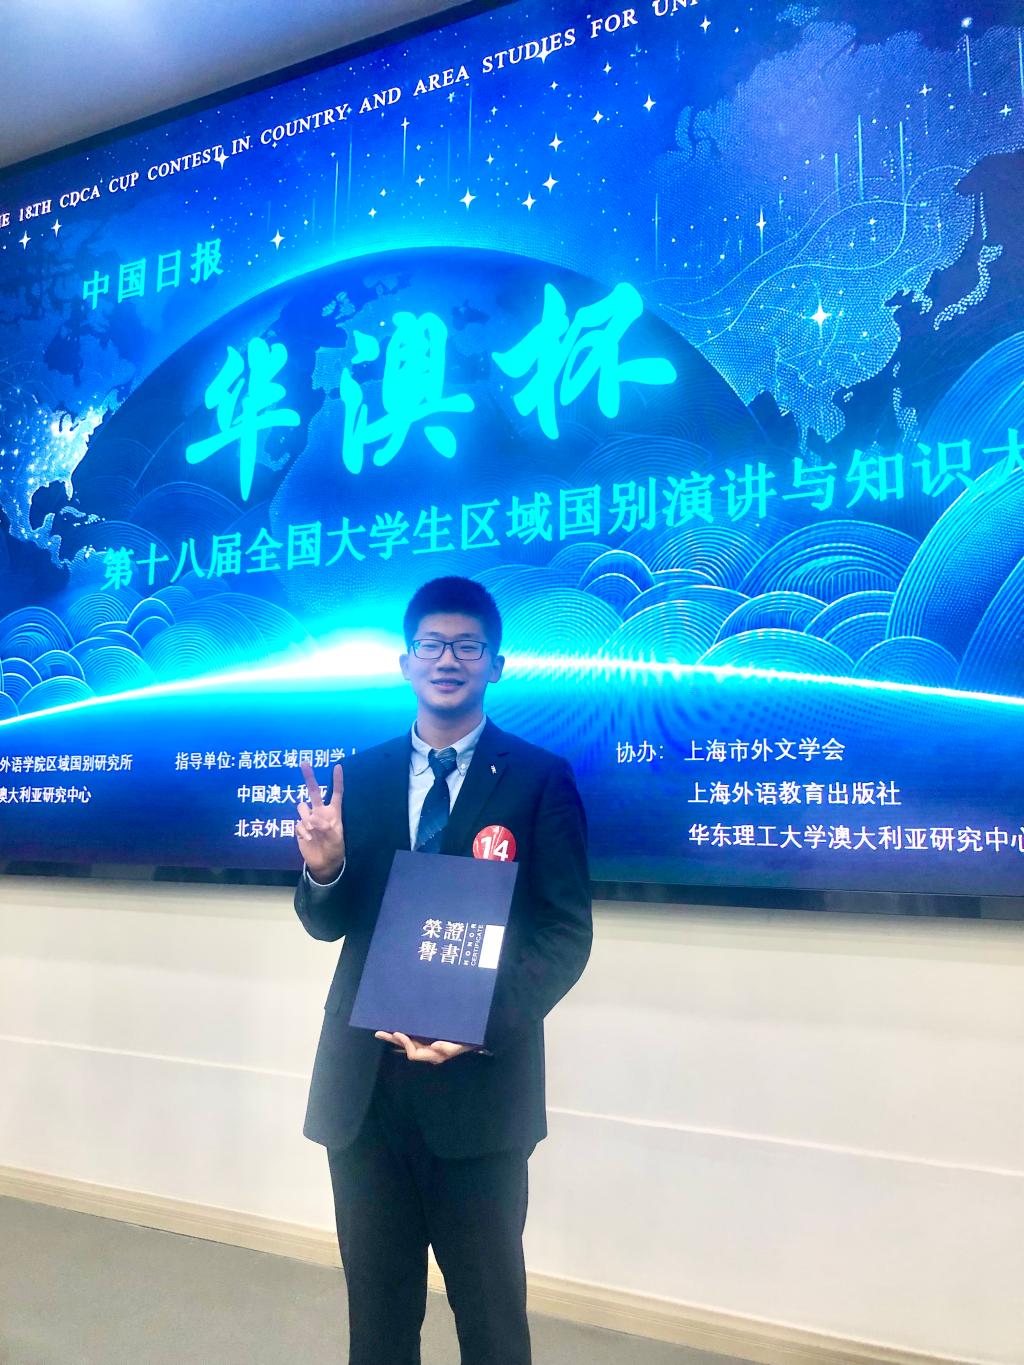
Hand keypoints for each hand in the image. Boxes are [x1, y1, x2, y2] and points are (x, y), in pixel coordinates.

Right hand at [296, 761, 344, 881]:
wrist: (324, 863)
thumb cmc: (335, 849)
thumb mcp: (336, 840)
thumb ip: (326, 828)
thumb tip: (312, 818)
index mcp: (333, 813)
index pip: (336, 793)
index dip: (337, 780)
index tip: (338, 766)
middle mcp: (320, 812)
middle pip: (314, 791)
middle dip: (309, 777)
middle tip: (304, 763)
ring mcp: (309, 819)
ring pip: (302, 807)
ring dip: (305, 816)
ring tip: (312, 830)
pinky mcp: (300, 828)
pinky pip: (298, 823)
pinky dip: (302, 830)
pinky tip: (307, 838)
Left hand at [375, 1030, 472, 1064]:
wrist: (473, 1038)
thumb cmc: (467, 1041)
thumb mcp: (460, 1045)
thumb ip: (448, 1047)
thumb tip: (434, 1046)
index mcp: (433, 1055)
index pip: (414, 1053)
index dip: (405, 1044)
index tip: (399, 1032)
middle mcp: (427, 1052)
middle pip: (406, 1048)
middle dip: (393, 1040)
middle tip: (379, 1032)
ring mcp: (427, 1045)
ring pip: (407, 1043)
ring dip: (395, 1037)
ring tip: (383, 1030)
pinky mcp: (428, 1038)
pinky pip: (413, 1037)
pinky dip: (404, 1034)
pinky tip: (398, 1028)